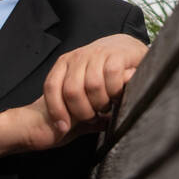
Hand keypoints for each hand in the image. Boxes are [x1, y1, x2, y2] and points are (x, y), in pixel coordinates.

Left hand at [17, 33, 147, 151]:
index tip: (64, 128)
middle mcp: (78, 57)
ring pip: (93, 85)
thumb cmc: (102, 71)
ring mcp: (97, 54)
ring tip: (106, 106)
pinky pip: (112, 75)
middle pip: (72, 91)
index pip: (52, 87)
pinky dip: (115, 90)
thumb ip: (72, 100)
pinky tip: (117, 95)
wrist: (127, 49)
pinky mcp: (116, 54)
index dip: (56, 110)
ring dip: (101, 103)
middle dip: (83, 111)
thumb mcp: (81, 82)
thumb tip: (62, 129)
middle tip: (93, 117)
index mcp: (64, 63)